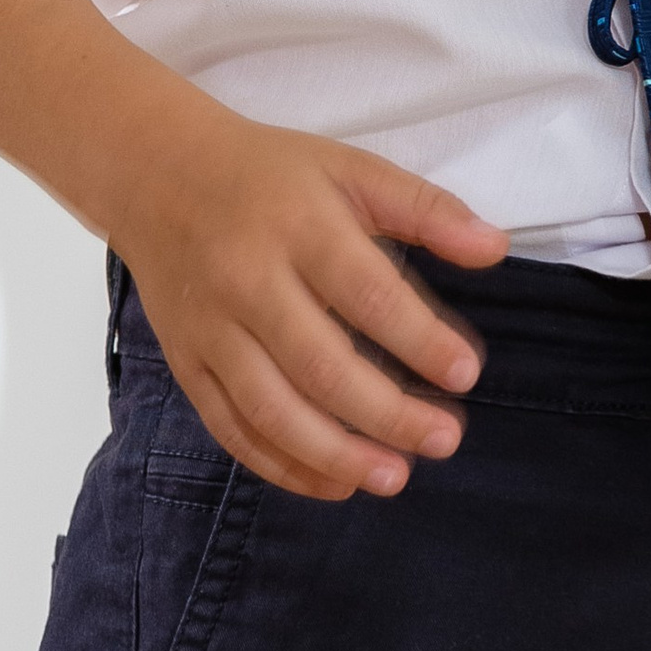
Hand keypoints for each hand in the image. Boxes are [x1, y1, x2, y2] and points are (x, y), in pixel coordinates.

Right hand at [113, 92, 508, 504]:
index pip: (367, 293)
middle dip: (387, 413)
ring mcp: (210, 329)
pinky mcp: (186, 363)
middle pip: (320, 364)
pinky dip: (281, 465)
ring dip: (335, 454)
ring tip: (394, 477)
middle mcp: (247, 280)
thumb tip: (495, 248)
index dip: (420, 339)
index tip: (466, 373)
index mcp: (298, 226)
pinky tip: (334, 482)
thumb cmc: (269, 176)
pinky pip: (230, 427)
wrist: (156, 175)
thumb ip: (425, 208)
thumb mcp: (350, 168)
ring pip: (271, 408)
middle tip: (445, 439)